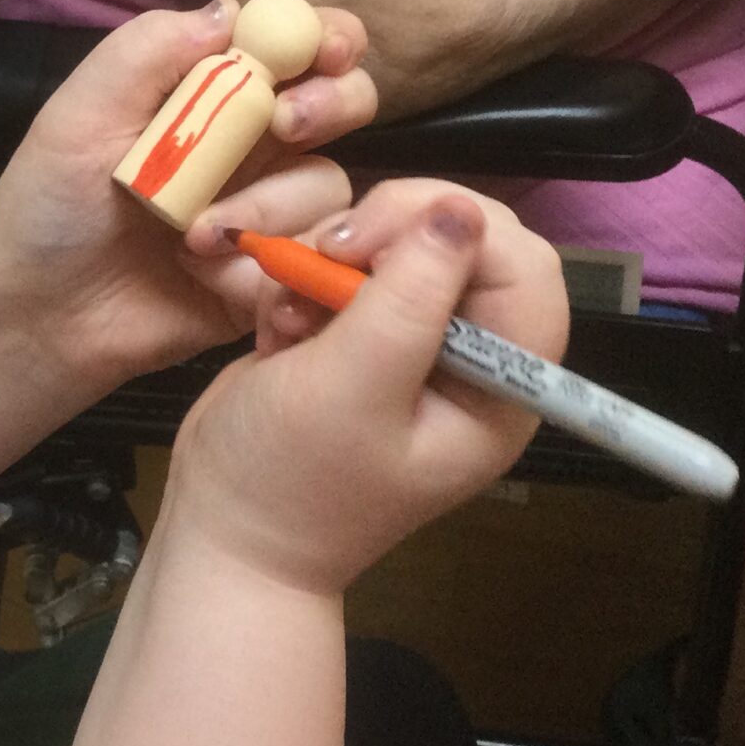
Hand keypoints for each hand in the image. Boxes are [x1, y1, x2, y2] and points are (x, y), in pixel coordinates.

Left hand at [0, 0, 378, 397]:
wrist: (37, 313)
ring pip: (328, 184)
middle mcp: (255, 140)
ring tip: (194, 237)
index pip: (295, 41)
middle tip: (286, 125)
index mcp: (212, 87)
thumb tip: (231, 9)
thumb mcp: (82, 114)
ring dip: (268, 207)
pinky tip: (207, 278)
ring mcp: (269, 208)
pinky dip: (264, 266)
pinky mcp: (274, 274)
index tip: (320, 52)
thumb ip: (149, 50)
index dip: (325, 37)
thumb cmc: (50, 203)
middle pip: (347, 100)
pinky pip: (313, 259)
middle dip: (332, 103)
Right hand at [161, 181, 566, 595]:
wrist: (223, 536)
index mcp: (500, 387)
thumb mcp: (352, 388)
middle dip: (387, 232)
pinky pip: (351, 268)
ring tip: (290, 312)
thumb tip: (459, 209)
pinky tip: (279, 327)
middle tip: (323, 255)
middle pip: (465, 240)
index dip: (451, 229)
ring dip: (332, 259)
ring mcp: (415, 344)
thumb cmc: (290, 480)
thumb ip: (408, 298)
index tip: (363, 243)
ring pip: (400, 242)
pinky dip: (307, 278)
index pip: (521, 265)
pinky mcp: (362, 335)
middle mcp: (472, 360)